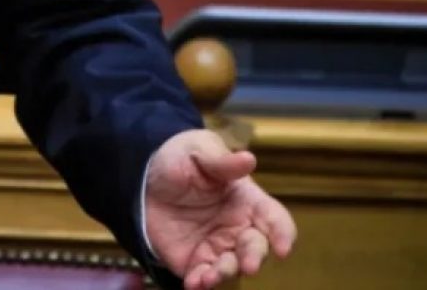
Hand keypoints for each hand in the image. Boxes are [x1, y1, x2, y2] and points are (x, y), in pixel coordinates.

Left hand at [144, 129, 295, 289]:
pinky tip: (193, 284)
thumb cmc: (182, 159)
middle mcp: (238, 228)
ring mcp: (217, 247)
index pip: (274, 219)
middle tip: (249, 266)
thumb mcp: (200, 150)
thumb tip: (248, 159)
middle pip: (256, 248)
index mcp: (248, 200)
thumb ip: (222, 162)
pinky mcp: (194, 261)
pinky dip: (200, 284)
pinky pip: (202, 277)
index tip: (283, 248)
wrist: (143, 176)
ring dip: (225, 274)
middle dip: (255, 258)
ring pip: (232, 268)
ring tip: (210, 277)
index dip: (283, 234)